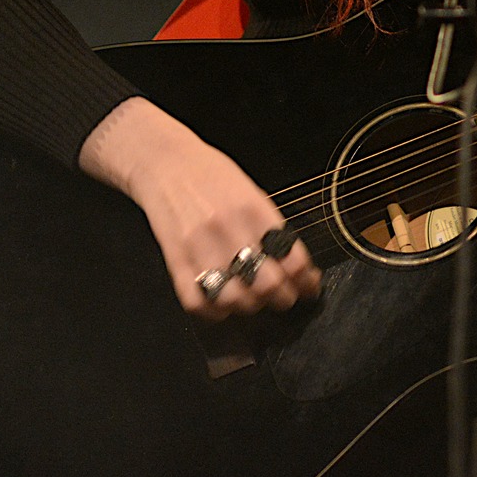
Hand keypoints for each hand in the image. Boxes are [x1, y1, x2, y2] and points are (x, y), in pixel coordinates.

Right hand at [79, 97, 320, 319]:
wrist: (166, 164)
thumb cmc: (214, 176)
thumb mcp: (254, 193)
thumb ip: (271, 227)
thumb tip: (295, 263)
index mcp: (256, 211)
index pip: (293, 257)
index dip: (306, 280)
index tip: (310, 287)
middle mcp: (230, 230)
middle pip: (267, 283)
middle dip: (283, 298)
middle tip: (286, 298)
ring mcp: (200, 247)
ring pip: (233, 299)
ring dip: (250, 307)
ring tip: (256, 302)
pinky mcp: (175, 260)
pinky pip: (196, 301)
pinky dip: (213, 312)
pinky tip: (222, 305)